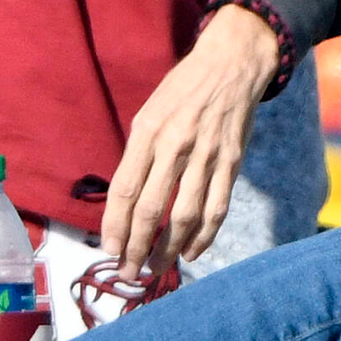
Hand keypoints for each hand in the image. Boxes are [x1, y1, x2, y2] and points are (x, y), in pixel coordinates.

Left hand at [101, 3, 279, 275]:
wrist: (228, 66)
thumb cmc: (180, 90)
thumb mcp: (149, 112)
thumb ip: (139, 153)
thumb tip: (126, 201)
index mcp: (147, 131)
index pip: (125, 187)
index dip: (115, 223)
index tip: (108, 249)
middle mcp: (174, 145)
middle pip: (150, 208)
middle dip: (136, 246)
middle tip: (128, 273)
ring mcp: (206, 156)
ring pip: (184, 217)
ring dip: (168, 250)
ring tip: (155, 270)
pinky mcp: (232, 164)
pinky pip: (216, 209)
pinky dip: (203, 237)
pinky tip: (191, 253)